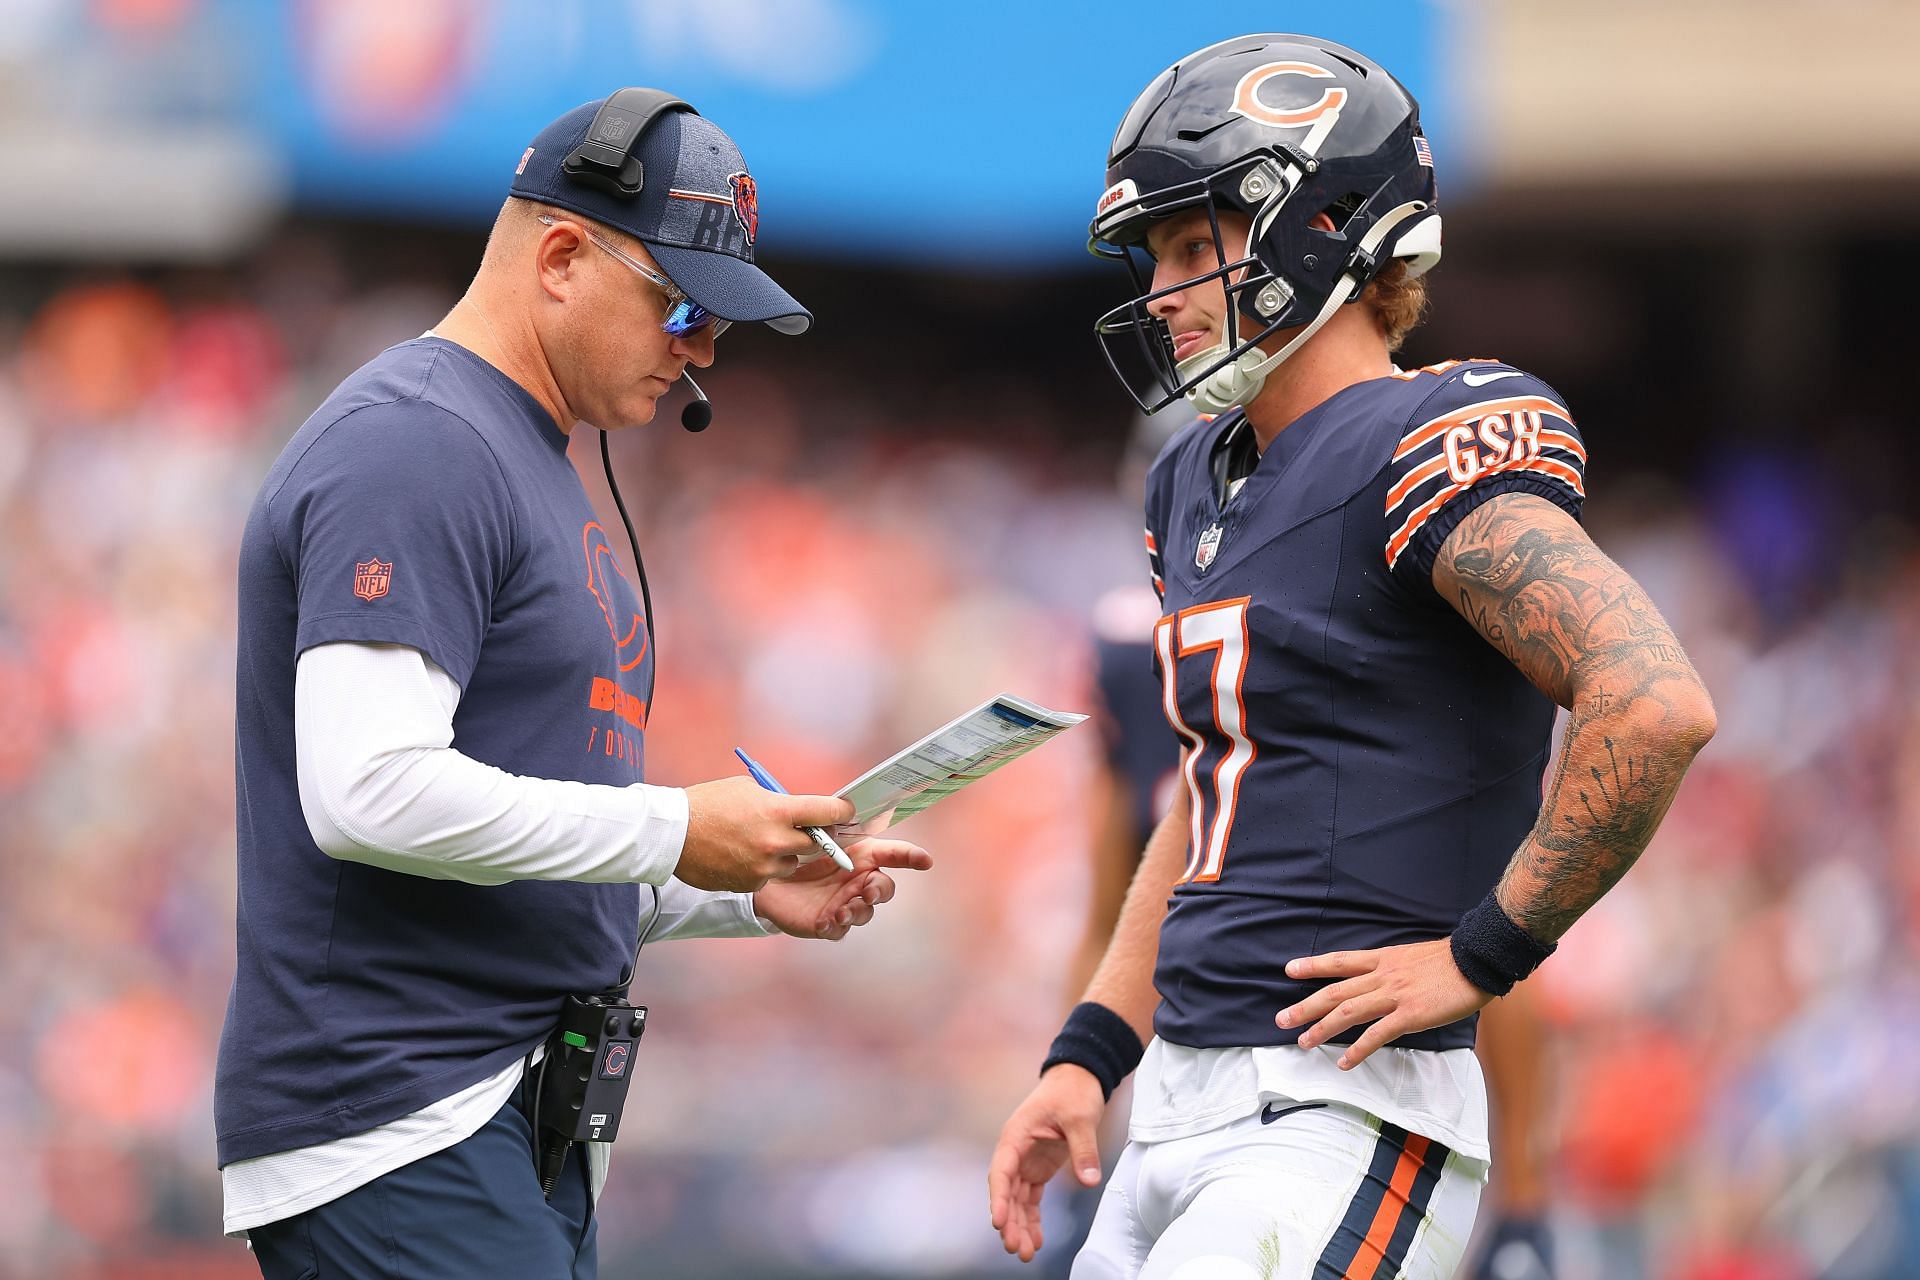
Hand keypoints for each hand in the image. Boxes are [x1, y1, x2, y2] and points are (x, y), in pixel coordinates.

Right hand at [676, 777, 855, 892]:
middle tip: (808, 829)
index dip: (842, 811)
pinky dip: (763, 867)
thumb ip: (778, 802)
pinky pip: (770, 876)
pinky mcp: (751, 884)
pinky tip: (742, 855)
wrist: (672, 833)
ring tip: (760, 841)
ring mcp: (764, 866)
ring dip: (786, 854)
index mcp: (778, 811)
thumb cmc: (708, 803)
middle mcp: (776, 841)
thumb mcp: (748, 790)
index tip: (847, 811)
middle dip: (816, 835)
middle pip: (818, 843)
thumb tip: (799, 811)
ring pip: (792, 863)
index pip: (828, 812)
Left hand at [752, 836, 931, 939]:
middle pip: (884, 888)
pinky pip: (839, 930)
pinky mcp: (829, 923)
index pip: (893, 855)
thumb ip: (828, 825)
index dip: (911, 857)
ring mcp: (846, 903)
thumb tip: (840, 811)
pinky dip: (835, 927)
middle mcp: (859, 881)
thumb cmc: (800, 853)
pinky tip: (825, 922)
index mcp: (862, 856)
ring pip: (865, 911)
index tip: (925, 860)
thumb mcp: (813, 834)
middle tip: (868, 891)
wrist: (771, 880)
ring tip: (841, 911)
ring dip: (858, 911)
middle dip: (880, 891)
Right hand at [987, 1064, 1105, 1262]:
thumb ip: (1083, 1149)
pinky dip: (1033, 1218)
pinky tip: (1037, 1239)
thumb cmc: (1073, 1091)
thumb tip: (1089, 1181)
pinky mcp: (1039, 1168)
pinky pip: (1031, 1198)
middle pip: (1007, 1192)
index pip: (1002, 1172)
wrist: (1079, 1078)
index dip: (999, 1198)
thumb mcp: (1080, 1117)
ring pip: (1017, 1200)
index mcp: (1016, 1136)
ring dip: (1020, 1225)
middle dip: (1010, 1222)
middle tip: (1016, 1249)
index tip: (999, 1222)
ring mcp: (1026, 1161)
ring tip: (1025, 1254)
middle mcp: (1016, 1151)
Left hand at [1274, 938, 1491, 1069]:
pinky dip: (1358, 1049)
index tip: (1289, 969)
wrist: (1476, 960)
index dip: (1312, 966)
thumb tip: (1381, 982)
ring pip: (1348, 1012)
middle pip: (1335, 991)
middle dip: (1306, 1006)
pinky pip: (1377, 1034)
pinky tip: (1345, 1062)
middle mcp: (1382, 976)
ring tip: (1304, 1042)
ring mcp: (1394, 995)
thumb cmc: (1450, 961)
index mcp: (1382, 959)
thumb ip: (1393, 970)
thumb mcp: (1412, 957)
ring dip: (1322, 1029)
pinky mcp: (1410, 1014)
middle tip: (1282, 1019)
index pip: (1339, 961)